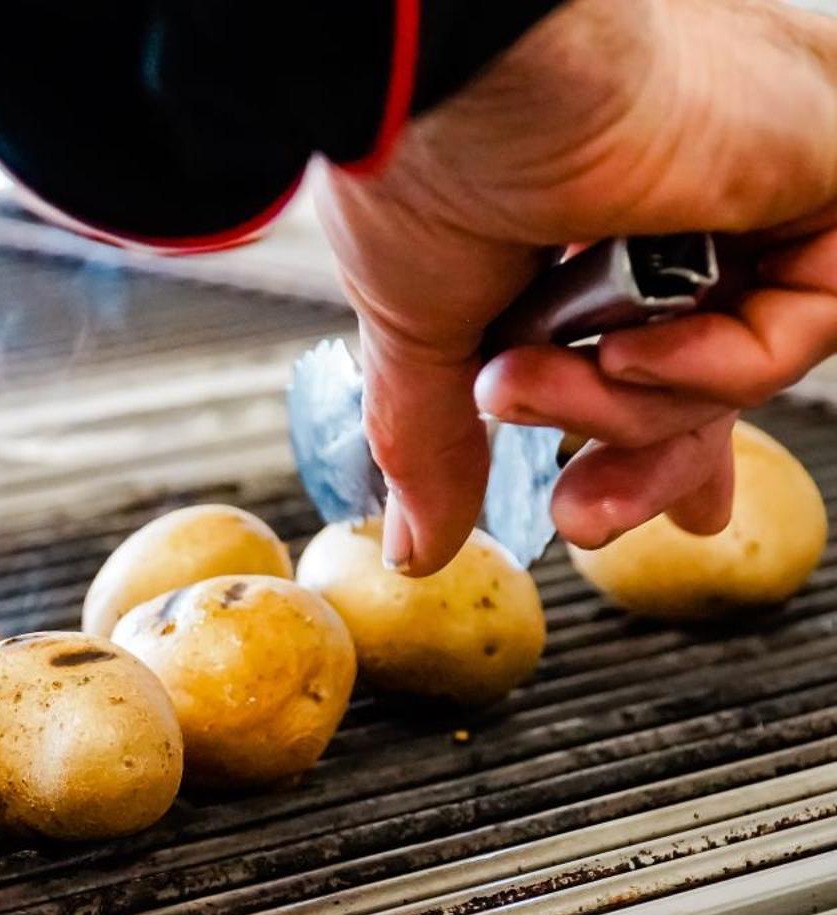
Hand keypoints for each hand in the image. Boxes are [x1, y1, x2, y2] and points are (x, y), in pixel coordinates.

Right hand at [311, 0, 836, 573]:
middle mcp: (700, 172)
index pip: (661, 323)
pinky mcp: (828, 169)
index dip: (642, 426)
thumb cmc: (418, 160)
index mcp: (606, 193)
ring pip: (746, 358)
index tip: (596, 502)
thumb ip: (437, 437)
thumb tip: (411, 545)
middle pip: (719, 359)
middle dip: (650, 460)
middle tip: (587, 518)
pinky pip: (802, 330)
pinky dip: (709, 368)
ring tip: (525, 386)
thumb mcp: (426, 329)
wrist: (449, 77)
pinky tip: (627, 344)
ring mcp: (767, 170)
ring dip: (631, 411)